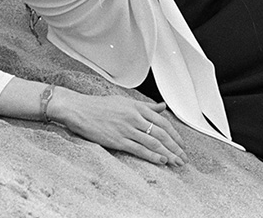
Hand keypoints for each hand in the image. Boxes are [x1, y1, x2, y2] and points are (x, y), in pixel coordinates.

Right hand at [50, 89, 187, 166]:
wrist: (79, 109)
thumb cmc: (100, 105)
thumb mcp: (125, 101)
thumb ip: (145, 106)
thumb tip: (162, 107)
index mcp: (137, 107)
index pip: (163, 122)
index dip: (175, 134)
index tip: (181, 143)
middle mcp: (135, 117)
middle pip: (161, 134)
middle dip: (175, 147)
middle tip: (183, 157)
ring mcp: (127, 129)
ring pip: (153, 143)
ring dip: (167, 153)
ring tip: (176, 162)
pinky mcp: (118, 140)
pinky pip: (139, 149)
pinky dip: (152, 156)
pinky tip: (161, 161)